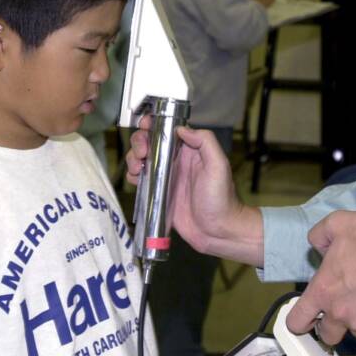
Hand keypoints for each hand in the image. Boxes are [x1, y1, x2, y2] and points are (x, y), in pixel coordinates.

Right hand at [125, 120, 261, 263]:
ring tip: (137, 168)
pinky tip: (136, 179)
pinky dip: (132, 176)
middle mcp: (175, 160)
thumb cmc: (222, 199)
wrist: (217, 231)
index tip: (145, 126)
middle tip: (142, 153)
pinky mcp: (157, 193)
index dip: (153, 125)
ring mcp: (164, 176)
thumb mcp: (219, 166)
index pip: (167, 130)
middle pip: (149, 142)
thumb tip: (182, 129)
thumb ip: (205, 142)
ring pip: (141, 159)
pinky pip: (140, 179)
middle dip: (139, 142)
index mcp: (189, 150)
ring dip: (133, 158)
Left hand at [287, 211, 355, 343]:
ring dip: (355, 320)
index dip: (297, 321)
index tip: (305, 317)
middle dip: (328, 324)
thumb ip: (319, 236)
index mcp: (324, 292)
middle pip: (327, 335)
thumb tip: (320, 248)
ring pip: (354, 331)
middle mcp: (342, 314)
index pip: (298, 321)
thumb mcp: (338, 223)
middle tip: (337, 306)